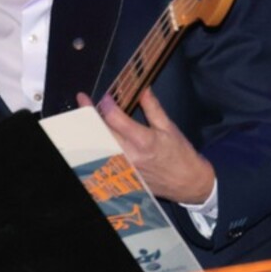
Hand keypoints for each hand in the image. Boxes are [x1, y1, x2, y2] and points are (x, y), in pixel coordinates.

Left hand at [76, 89, 214, 204]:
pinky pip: (104, 157)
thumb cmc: (180, 154)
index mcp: (145, 141)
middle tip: (83, 101)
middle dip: (90, 115)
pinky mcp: (122, 175)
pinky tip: (96, 135)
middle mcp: (131, 155)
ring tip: (87, 116)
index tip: (105, 95)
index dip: (108, 105)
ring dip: (92, 129)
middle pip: (101, 133)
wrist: (187, 182)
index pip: (117, 120)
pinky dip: (98, 144)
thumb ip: (153, 107)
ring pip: (99, 146)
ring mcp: (124, 167)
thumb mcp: (169, 127)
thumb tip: (143, 89)